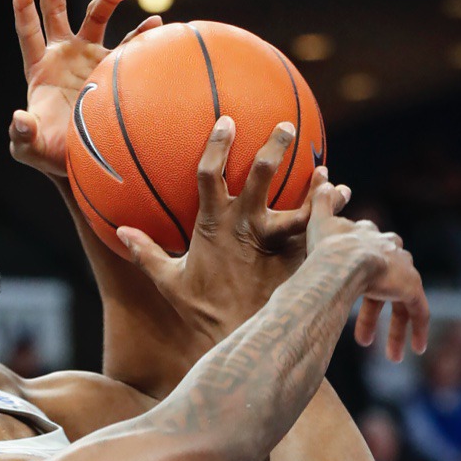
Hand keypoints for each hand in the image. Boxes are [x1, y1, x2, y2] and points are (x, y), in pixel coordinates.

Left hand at [10, 0, 162, 176]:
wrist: (87, 160)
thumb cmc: (52, 154)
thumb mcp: (30, 148)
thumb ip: (21, 135)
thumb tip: (19, 116)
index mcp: (39, 68)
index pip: (28, 31)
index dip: (23, 8)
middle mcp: (64, 55)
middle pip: (54, 9)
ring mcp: (90, 58)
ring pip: (96, 19)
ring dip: (106, 0)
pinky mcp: (115, 67)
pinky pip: (130, 45)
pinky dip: (143, 33)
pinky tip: (156, 25)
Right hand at [113, 117, 312, 343]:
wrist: (241, 338)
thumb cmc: (203, 311)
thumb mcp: (170, 282)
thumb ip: (148, 254)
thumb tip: (120, 233)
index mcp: (212, 225)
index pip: (209, 174)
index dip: (217, 145)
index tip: (227, 121)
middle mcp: (245, 225)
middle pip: (263, 173)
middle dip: (274, 146)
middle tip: (285, 127)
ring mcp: (275, 241)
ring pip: (301, 203)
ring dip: (316, 186)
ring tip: (326, 175)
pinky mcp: (298, 258)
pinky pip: (320, 232)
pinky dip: (331, 218)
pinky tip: (341, 209)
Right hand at [306, 178, 429, 361]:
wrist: (342, 260)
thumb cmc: (325, 245)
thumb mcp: (318, 221)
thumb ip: (322, 199)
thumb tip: (323, 173)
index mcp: (369, 236)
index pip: (371, 252)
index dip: (361, 275)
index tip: (353, 293)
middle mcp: (390, 251)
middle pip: (389, 281)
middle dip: (377, 309)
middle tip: (364, 338)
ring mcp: (402, 270)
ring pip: (403, 302)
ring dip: (396, 329)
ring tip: (390, 355)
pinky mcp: (410, 287)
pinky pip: (418, 313)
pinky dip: (416, 331)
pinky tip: (412, 351)